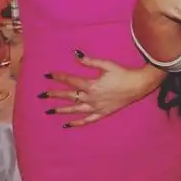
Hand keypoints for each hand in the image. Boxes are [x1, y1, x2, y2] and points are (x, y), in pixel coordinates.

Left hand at [41, 52, 164, 127]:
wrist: (138, 85)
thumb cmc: (123, 73)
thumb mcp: (107, 65)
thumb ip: (90, 61)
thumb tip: (76, 55)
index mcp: (91, 85)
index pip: (71, 80)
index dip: (59, 77)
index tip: (47, 75)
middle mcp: (91, 98)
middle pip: (70, 96)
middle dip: (55, 95)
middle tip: (42, 95)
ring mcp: (96, 108)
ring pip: (75, 110)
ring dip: (61, 110)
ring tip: (49, 111)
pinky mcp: (102, 114)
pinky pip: (87, 120)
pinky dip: (76, 123)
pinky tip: (67, 124)